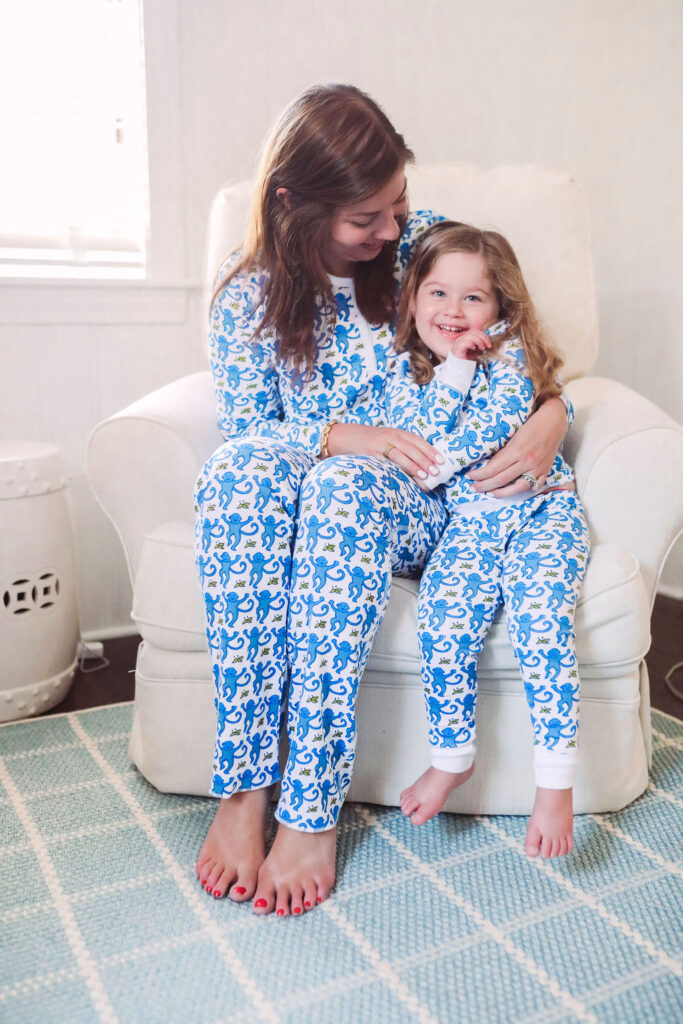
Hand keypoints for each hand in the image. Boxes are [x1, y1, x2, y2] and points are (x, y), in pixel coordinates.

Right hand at [325, 422, 444, 484]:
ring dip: (415, 465)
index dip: (430, 450)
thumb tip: (420, 463)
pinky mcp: (370, 453)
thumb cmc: (368, 442)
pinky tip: (404, 476)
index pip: (417, 440)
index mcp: (396, 432)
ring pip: (401, 454)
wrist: (343, 436)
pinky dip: (397, 469)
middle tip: (437, 470)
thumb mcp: (386, 439)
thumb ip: (400, 447)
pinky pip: (386, 461)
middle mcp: (390, 436)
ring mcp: (380, 444)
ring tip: (425, 475)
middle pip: (412, 447)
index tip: (441, 460)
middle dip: (426, 459)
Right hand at [450, 329, 491, 360]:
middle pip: (473, 332)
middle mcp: (461, 339)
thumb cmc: (465, 362)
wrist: (457, 369)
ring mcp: (458, 342)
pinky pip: (466, 342)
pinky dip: (471, 344)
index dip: (483, 335)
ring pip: (470, 336)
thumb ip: (480, 346)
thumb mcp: (475, 352)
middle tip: (487, 346)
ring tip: (482, 348)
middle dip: (483, 338)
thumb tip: (487, 343)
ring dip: (479, 341)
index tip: (489, 343)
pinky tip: (473, 348)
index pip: (475, 331)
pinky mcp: (458, 347)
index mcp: (465, 339)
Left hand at [467, 397, 568, 496]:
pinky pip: (534, 486)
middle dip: (484, 485)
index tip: (469, 476)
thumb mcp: (514, 435)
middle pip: (501, 480)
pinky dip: (524, 490)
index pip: (493, 468)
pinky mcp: (545, 471)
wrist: (554, 421)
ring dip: (501, 493)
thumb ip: (503, 452)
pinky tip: (514, 491)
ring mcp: (537, 468)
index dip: (479, 475)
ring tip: (490, 493)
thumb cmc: (532, 424)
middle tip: (473, 488)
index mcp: (517, 450)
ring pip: (517, 488)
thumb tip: (489, 465)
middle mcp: (527, 461)